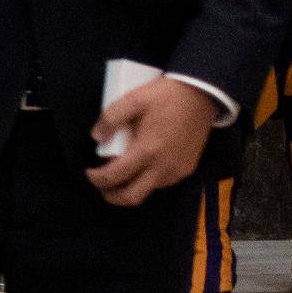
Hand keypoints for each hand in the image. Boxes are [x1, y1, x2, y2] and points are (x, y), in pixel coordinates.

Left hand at [88, 75, 215, 205]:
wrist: (201, 95)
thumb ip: (110, 118)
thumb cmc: (165, 97)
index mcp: (148, 150)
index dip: (97, 178)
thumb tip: (96, 138)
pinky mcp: (187, 169)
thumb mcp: (133, 99)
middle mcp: (164, 167)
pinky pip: (162, 183)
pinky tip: (140, 167)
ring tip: (120, 172)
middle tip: (101, 184)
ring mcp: (178, 171)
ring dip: (130, 187)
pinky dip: (146, 181)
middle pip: (132, 197)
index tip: (89, 172)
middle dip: (112, 195)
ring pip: (148, 191)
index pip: (115, 176)